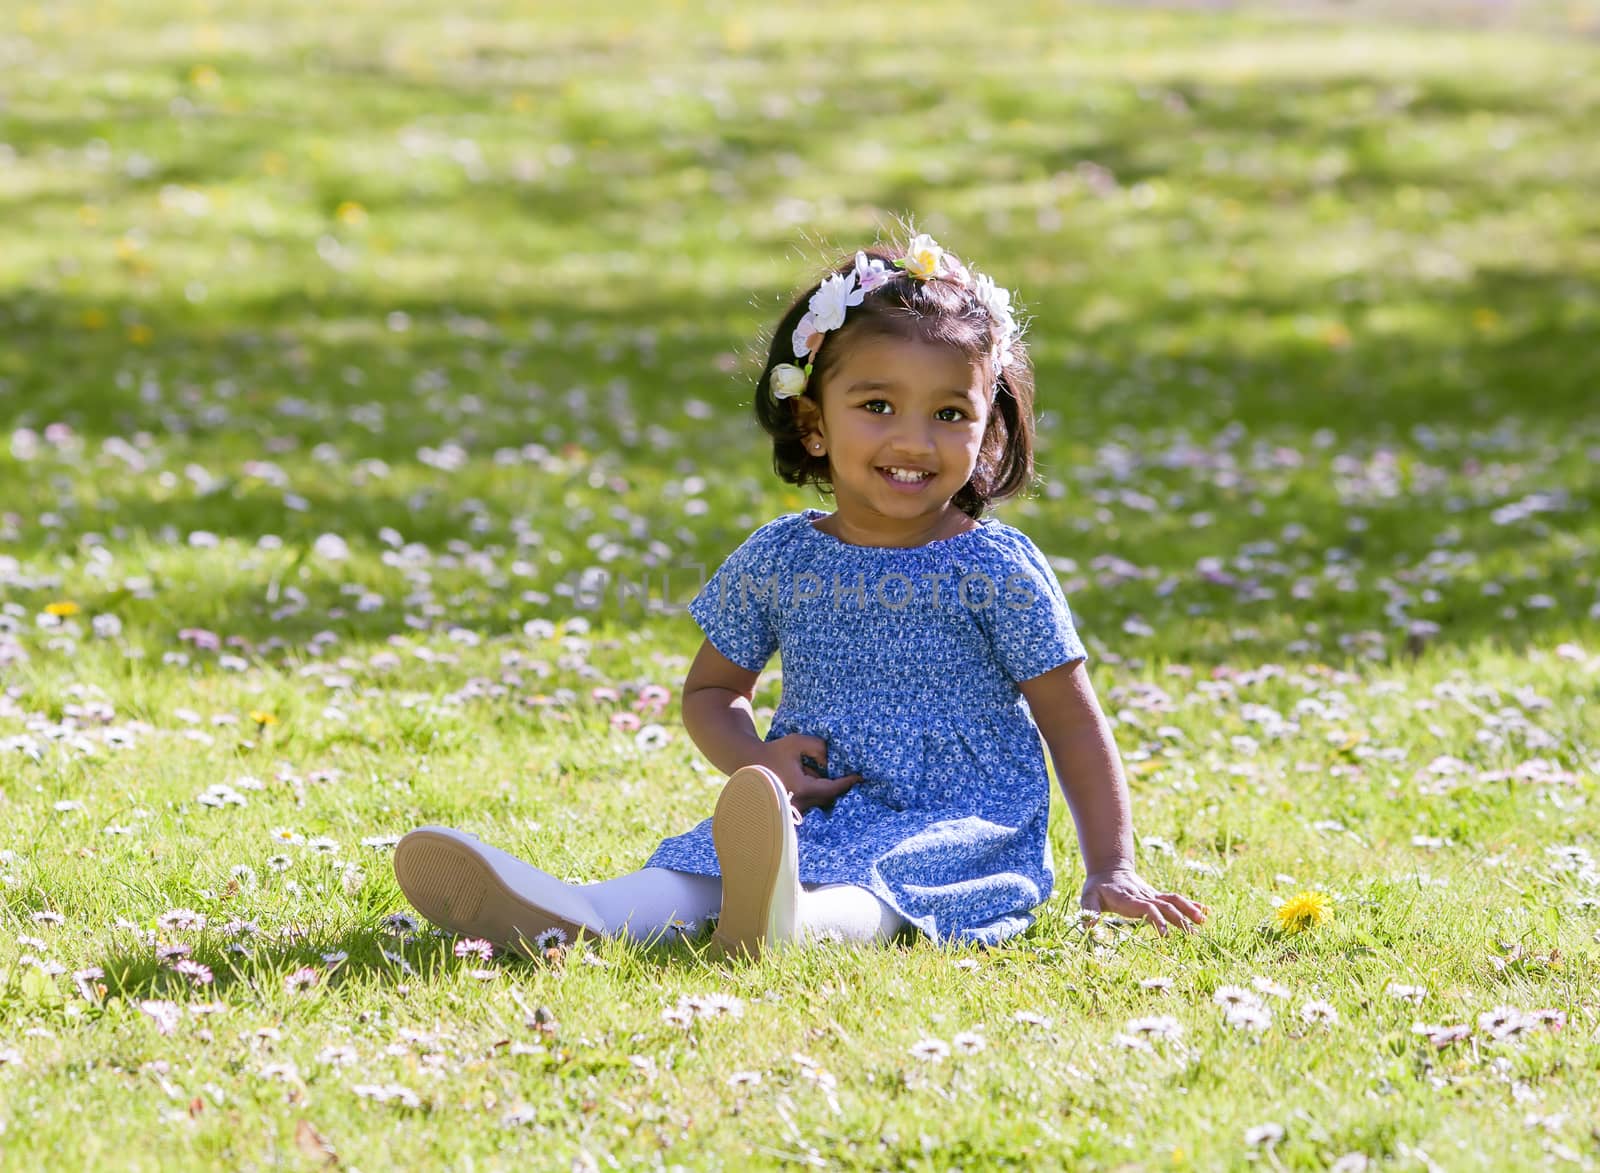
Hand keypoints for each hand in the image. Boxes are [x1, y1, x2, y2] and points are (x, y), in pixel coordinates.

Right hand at [756, 733, 861, 812]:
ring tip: (821, 774)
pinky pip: (811, 803)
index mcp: (802, 788)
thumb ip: (818, 747)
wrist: (751, 763)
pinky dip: (817, 794)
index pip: (832, 789)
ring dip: (825, 789)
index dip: (848, 782)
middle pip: (828, 797)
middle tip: (849, 774)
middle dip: (838, 786)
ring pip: (820, 801)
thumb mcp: (797, 742)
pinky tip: (813, 780)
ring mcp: (794, 809)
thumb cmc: (775, 751)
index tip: (860, 777)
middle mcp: (799, 803)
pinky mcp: (791, 810)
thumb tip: (829, 763)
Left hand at [1081, 869, 1208, 936]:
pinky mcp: (1157, 896)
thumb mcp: (1087, 897)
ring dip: (1188, 910)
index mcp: (1128, 899)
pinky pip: (1175, 899)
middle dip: (1179, 919)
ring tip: (1203, 922)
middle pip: (1165, 905)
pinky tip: (1205, 912)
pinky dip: (1190, 904)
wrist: (1108, 870)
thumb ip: (1089, 911)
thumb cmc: (1096, 888)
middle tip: (1192, 935)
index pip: (1147, 908)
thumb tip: (1090, 926)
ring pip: (1174, 900)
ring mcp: (1152, 895)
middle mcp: (1143, 896)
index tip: (1165, 936)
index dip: (1157, 920)